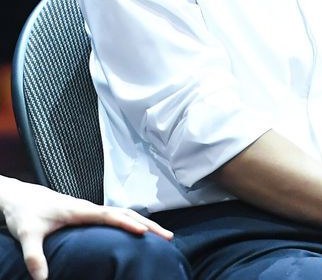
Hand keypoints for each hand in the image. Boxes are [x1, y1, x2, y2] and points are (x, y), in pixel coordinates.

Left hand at [1, 178, 172, 279]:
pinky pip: (116, 217)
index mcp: (78, 210)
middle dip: (147, 224)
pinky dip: (132, 222)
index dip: (127, 223)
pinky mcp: (87, 214)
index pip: (108, 215)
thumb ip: (35, 257)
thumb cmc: (25, 213)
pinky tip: (140, 231)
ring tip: (163, 235)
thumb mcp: (27, 235)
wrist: (21, 197)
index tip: (145, 233)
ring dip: (143, 222)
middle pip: (124, 213)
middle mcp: (88, 207)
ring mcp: (89, 209)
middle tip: (168, 237)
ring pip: (123, 213)